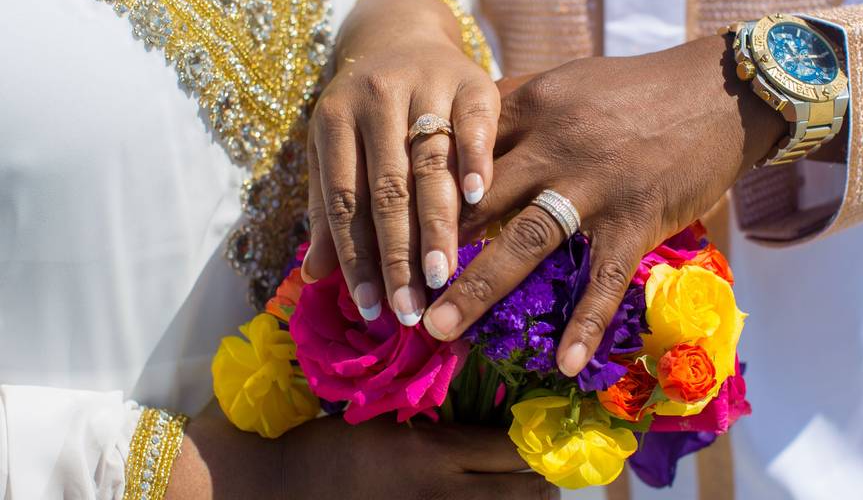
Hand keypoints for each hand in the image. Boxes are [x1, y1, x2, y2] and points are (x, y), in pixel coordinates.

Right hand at [170, 406, 553, 498]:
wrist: (273, 490)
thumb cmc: (325, 444)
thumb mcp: (384, 418)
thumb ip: (436, 420)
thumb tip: (488, 417)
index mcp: (434, 453)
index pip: (515, 451)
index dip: (539, 442)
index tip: (543, 430)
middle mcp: (444, 495)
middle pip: (527, 492)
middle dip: (541, 478)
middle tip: (538, 465)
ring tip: (519, 489)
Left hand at [302, 0, 498, 326]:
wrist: (402, 36)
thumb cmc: (364, 111)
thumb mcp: (335, 150)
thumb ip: (328, 210)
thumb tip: (314, 277)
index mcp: (333, 117)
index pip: (342, 199)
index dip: (355, 257)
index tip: (370, 308)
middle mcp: (374, 95)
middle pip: (386, 188)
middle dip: (397, 254)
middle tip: (409, 307)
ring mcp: (424, 82)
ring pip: (429, 163)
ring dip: (436, 224)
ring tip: (442, 277)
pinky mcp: (471, 78)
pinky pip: (475, 124)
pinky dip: (476, 161)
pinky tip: (480, 201)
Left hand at [422, 35, 783, 375]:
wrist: (719, 89)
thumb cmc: (633, 88)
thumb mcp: (563, 81)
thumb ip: (509, 105)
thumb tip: (453, 131)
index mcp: (530, 105)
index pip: (456, 149)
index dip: (414, 190)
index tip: (378, 228)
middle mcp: (555, 143)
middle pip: (476, 199)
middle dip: (428, 246)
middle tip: (387, 288)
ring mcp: (597, 184)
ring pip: (526, 240)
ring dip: (479, 289)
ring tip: (439, 330)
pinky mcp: (639, 218)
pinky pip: (606, 277)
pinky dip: (586, 322)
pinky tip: (562, 363)